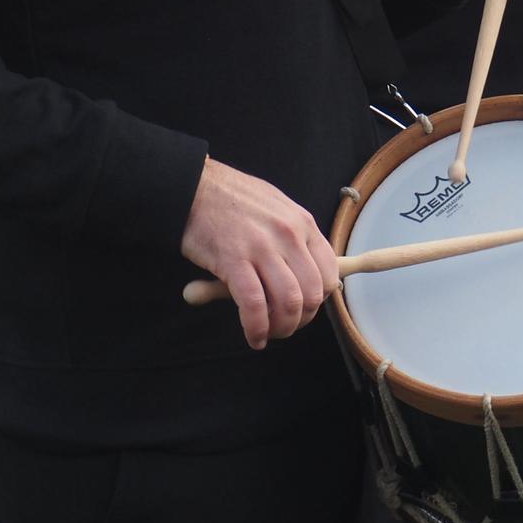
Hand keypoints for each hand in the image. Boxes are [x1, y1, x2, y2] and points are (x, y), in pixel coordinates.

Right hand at [179, 159, 338, 349]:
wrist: (193, 187)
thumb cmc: (232, 198)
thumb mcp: (276, 207)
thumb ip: (293, 236)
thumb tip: (304, 271)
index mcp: (302, 223)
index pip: (329, 273)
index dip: (319, 300)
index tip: (304, 308)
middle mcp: (288, 235)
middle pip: (312, 294)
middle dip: (301, 320)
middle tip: (285, 326)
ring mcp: (262, 248)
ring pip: (288, 303)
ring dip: (281, 328)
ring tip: (269, 333)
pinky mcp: (233, 261)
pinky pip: (254, 305)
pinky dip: (257, 328)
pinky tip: (254, 336)